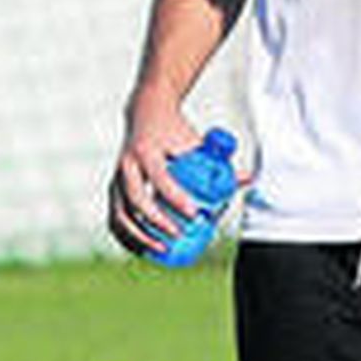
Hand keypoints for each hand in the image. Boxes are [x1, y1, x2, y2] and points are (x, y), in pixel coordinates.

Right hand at [108, 87, 249, 255]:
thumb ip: (221, 162)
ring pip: (121, 212)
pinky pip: (114, 217)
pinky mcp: (112, 187)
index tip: (196, 215)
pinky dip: (125, 236)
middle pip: (137, 199)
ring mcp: (116, 177)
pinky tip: (142, 249)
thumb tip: (248, 179)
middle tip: (179, 234)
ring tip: (162, 248)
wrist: (146, 111)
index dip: (177, 199)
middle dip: (157, 221)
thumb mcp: (197, 141)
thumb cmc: (175, 130)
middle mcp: (127, 164)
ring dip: (139, 235)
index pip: (161, 178)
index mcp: (147, 150)